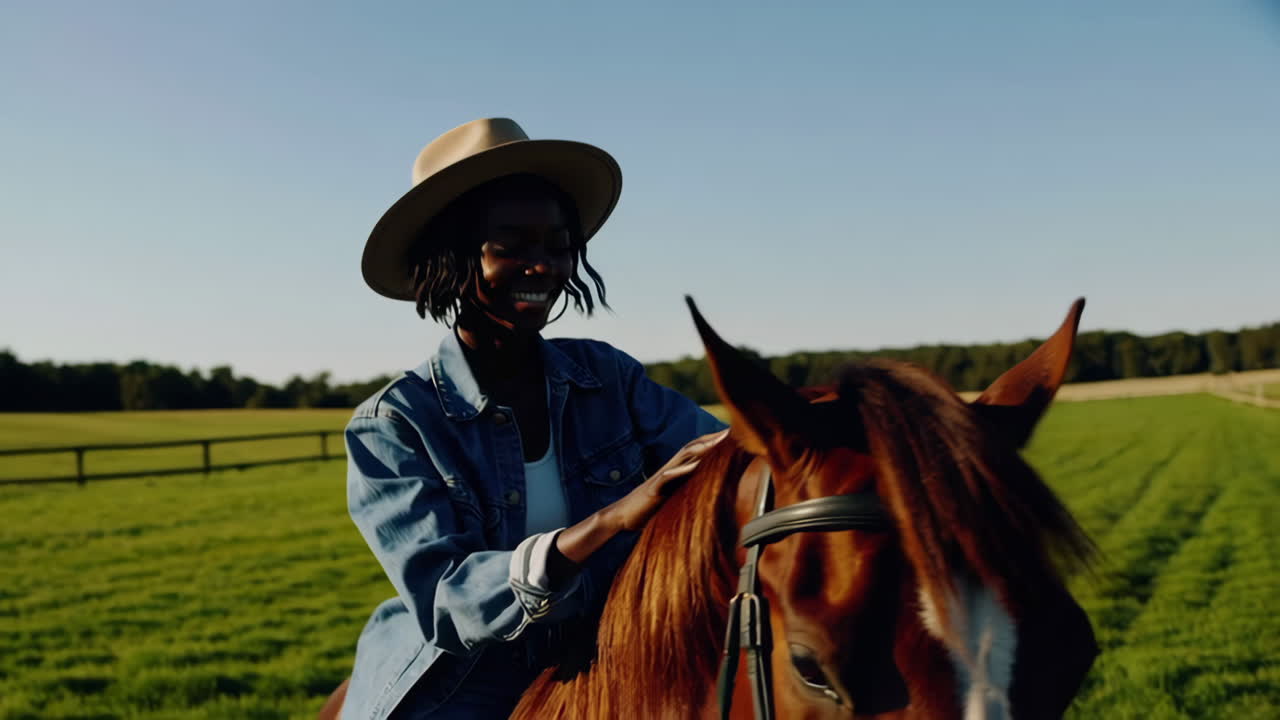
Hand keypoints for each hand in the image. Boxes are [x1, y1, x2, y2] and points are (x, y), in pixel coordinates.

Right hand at [604, 429, 729, 531]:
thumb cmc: (648, 509)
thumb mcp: (673, 498)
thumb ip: (686, 491)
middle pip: (691, 448)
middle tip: (729, 431)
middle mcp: (669, 470)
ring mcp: (661, 478)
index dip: (712, 442)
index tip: (731, 435)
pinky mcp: (653, 489)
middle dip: (710, 439)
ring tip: (717, 442)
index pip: (695, 451)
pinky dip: (681, 470)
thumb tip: (708, 492)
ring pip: (681, 457)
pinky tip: (695, 466)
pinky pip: (667, 477)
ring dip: (700, 448)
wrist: (622, 516)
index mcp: (675, 472)